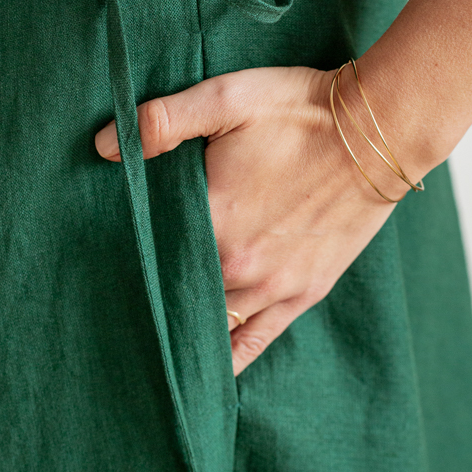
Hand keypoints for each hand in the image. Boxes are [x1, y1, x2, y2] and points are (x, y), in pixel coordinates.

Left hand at [94, 65, 406, 374]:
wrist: (380, 130)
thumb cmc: (301, 110)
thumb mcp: (227, 97)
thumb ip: (162, 121)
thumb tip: (104, 147)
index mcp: (214, 220)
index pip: (148, 255)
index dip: (121, 260)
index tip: (91, 267)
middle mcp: (240, 266)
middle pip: (174, 298)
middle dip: (144, 301)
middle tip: (104, 312)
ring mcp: (274, 287)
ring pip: (211, 328)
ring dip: (180, 334)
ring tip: (144, 344)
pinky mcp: (304, 293)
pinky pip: (255, 342)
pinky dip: (227, 360)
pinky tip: (202, 374)